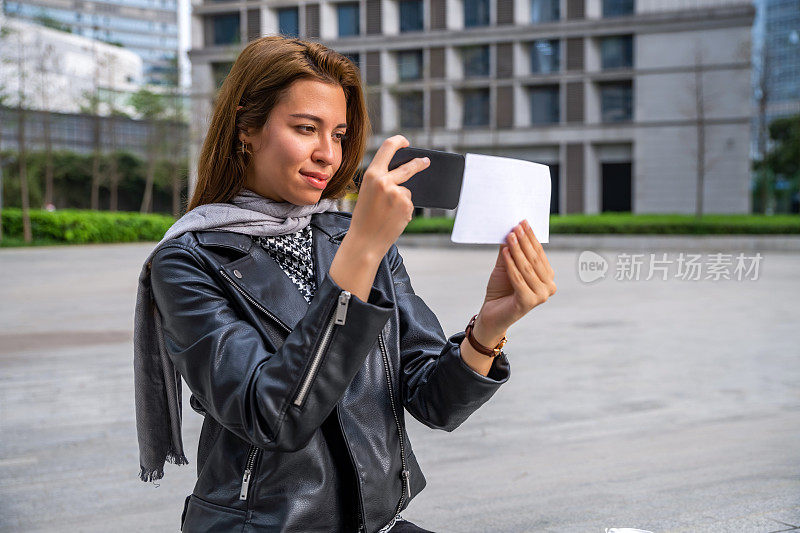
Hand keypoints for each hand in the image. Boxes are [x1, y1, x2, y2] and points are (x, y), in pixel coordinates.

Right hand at [347, 135, 429, 258]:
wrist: (365, 241)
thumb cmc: (365, 217)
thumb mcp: (368, 192)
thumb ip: (383, 181)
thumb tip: (407, 175)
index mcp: (371, 174)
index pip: (388, 147)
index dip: (399, 141)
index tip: (406, 143)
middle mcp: (385, 181)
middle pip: (409, 166)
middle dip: (420, 163)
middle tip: (426, 162)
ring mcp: (397, 193)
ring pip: (407, 191)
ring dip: (402, 200)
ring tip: (387, 213)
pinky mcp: (406, 206)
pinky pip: (409, 204)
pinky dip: (403, 211)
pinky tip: (393, 220)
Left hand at [474, 219, 555, 339]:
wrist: (492, 313)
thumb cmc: (501, 289)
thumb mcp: (506, 266)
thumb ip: (510, 250)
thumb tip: (511, 229)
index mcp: (548, 277)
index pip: (540, 253)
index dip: (531, 237)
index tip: (523, 221)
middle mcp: (549, 287)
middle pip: (535, 259)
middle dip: (525, 241)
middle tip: (516, 226)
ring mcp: (541, 296)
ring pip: (527, 268)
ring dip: (517, 250)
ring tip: (509, 236)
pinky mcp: (529, 302)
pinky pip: (518, 278)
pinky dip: (511, 264)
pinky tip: (505, 252)